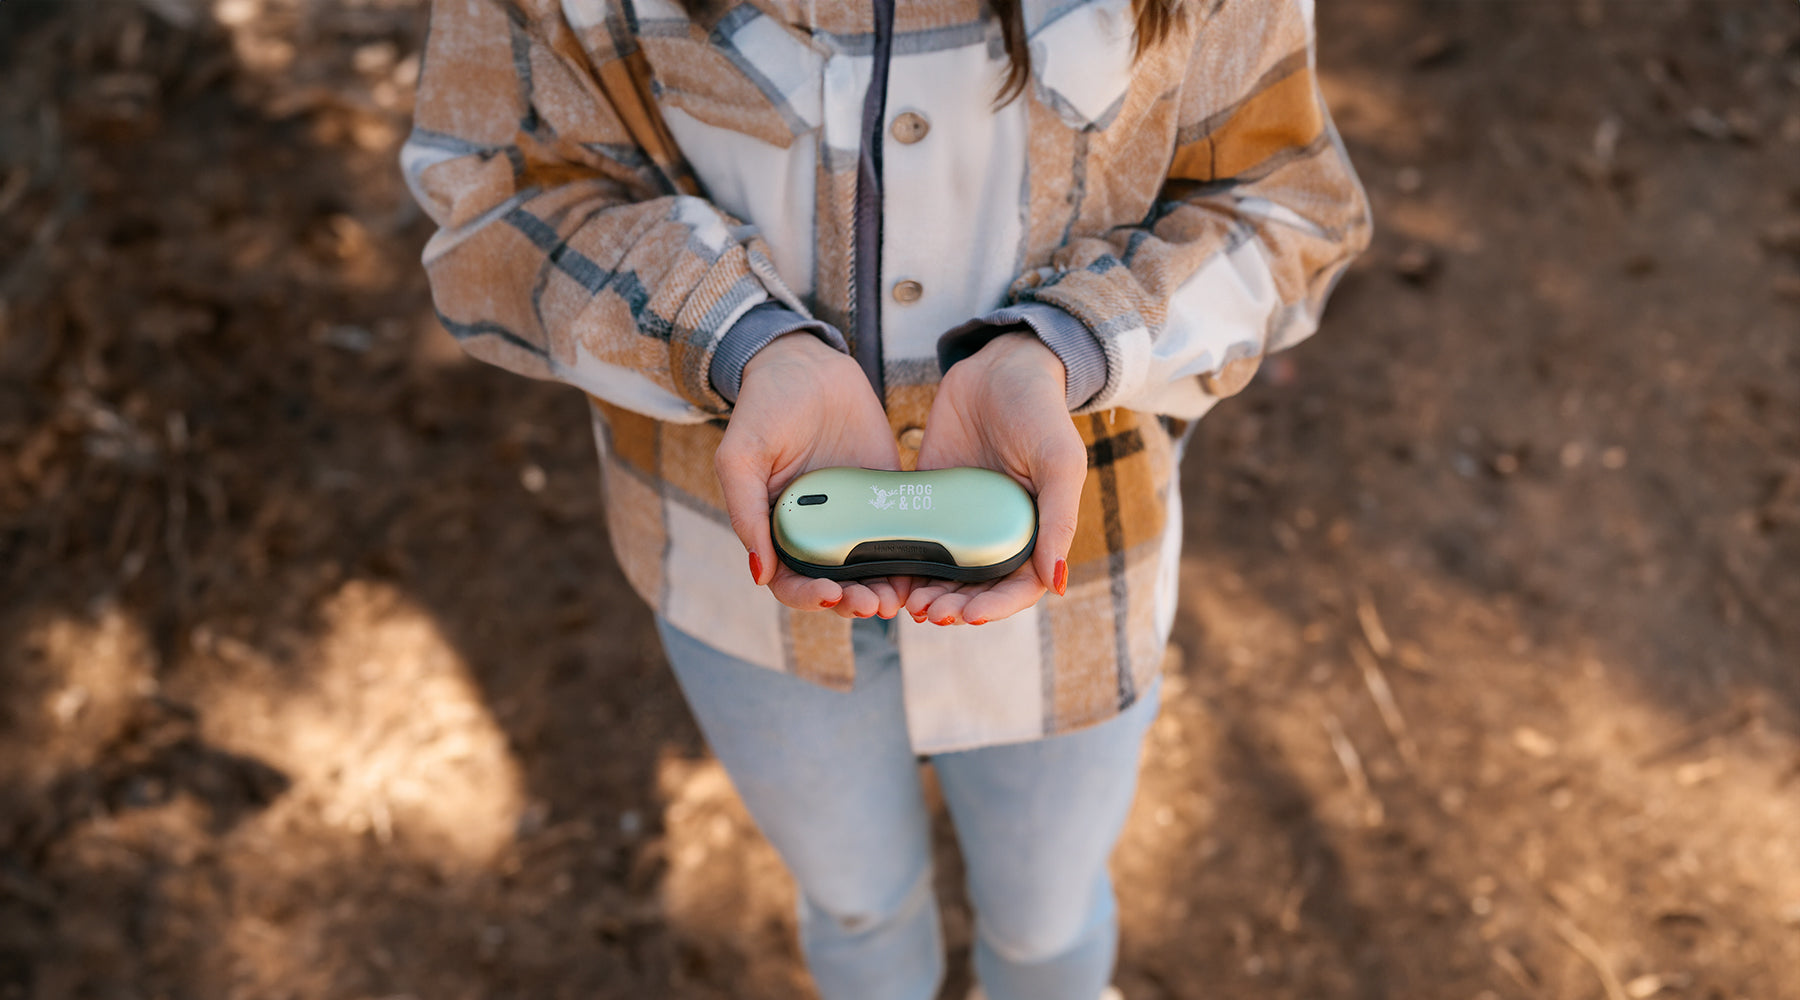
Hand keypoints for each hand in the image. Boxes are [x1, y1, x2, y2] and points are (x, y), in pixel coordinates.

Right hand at [715, 332, 911, 618]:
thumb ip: (746, 510)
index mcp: (779, 530)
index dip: (809, 597)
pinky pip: (902, 534)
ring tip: (899, 598)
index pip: (791, 582)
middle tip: (876, 605)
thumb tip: (760, 574)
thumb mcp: (741, 455)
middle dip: (855, 602)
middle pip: (837, 585)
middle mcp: (819, 532)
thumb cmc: (764, 409)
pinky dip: (912, 558)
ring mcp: (856, 517)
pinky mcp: (887, 497)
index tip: (831, 595)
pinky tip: (926, 566)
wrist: (809, 366)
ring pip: (872, 569)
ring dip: (884, 589)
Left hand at [905, 332, 1086, 625]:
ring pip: (941, 572)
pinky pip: (911, 537)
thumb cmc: (1040, 413)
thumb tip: (1056, 584)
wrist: (998, 366)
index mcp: (1033, 531)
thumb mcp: (1059, 462)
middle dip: (952, 606)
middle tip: (927, 613)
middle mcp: (995, 532)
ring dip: (925, 592)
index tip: (967, 616)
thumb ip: (1059, 520)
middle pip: (975, 587)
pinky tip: (882, 573)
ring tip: (905, 604)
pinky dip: (899, 561)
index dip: (994, 607)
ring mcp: (959, 518)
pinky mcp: (927, 499)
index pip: (1017, 587)